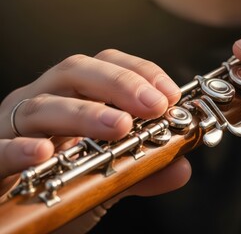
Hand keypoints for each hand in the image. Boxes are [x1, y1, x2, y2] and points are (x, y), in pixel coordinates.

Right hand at [0, 49, 190, 230]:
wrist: (18, 217)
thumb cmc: (59, 186)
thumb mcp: (106, 178)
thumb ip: (139, 170)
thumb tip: (180, 167)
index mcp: (72, 100)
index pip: (105, 66)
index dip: (139, 73)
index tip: (169, 94)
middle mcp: (42, 104)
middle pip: (76, 73)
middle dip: (119, 84)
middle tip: (152, 105)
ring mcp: (13, 129)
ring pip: (42, 106)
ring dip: (84, 114)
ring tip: (118, 126)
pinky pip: (0, 149)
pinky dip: (22, 148)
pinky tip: (45, 151)